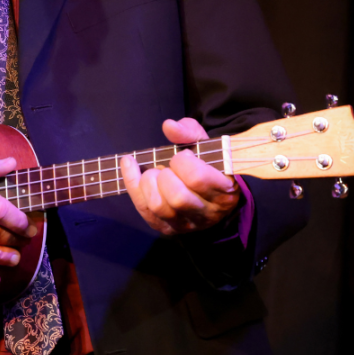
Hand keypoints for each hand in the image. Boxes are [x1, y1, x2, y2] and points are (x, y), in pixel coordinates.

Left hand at [120, 118, 240, 236]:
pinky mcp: (167, 228)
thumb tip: (169, 126)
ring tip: (154, 172)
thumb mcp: (205, 144)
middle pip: (177, 197)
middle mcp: (207, 214)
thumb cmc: (207, 164)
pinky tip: (129, 164)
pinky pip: (143, 210)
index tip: (184, 155)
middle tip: (168, 167)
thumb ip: (190, 132)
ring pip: (158, 206)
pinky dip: (131, 183)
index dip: (183, 162)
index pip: (197, 178)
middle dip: (165, 175)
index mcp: (224, 192)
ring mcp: (186, 225)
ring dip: (148, 182)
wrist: (208, 193)